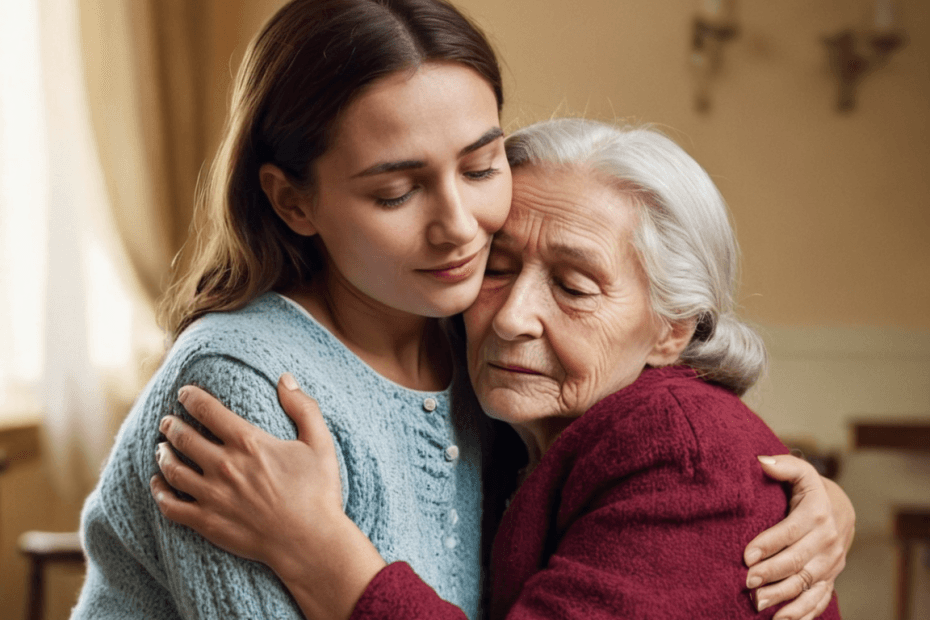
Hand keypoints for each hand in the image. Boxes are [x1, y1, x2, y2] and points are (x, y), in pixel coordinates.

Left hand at [151, 373, 345, 578]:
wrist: (309, 542)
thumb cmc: (318, 492)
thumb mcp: (320, 443)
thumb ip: (303, 407)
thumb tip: (285, 379)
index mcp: (248, 443)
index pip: (208, 411)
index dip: (191, 397)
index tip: (184, 393)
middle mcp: (224, 466)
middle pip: (183, 437)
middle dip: (171, 424)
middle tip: (167, 420)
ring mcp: (212, 496)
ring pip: (172, 469)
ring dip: (163, 454)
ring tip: (161, 447)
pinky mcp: (207, 522)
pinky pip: (170, 505)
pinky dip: (158, 492)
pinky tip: (157, 484)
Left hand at [743, 454, 853, 619]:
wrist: (842, 510)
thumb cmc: (810, 491)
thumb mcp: (801, 473)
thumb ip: (783, 465)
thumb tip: (761, 461)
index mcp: (816, 514)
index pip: (790, 532)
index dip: (768, 544)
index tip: (746, 555)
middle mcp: (827, 541)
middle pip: (797, 561)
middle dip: (771, 573)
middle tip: (746, 582)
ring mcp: (831, 563)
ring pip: (806, 584)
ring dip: (783, 597)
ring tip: (757, 603)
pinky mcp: (831, 578)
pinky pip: (819, 599)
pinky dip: (802, 613)